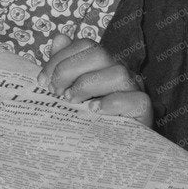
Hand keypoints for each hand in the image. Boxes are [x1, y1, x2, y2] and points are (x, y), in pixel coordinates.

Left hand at [38, 34, 152, 126]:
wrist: (108, 150)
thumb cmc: (86, 117)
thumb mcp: (69, 90)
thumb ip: (63, 65)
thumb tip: (59, 38)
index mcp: (103, 64)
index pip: (85, 45)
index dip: (60, 58)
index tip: (42, 80)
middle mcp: (120, 72)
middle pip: (100, 54)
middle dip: (69, 70)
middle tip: (56, 92)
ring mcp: (135, 90)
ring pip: (119, 73)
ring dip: (88, 86)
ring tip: (72, 102)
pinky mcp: (144, 111)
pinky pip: (137, 100)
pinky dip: (113, 103)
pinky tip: (94, 111)